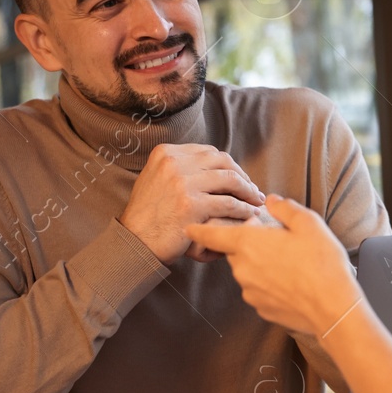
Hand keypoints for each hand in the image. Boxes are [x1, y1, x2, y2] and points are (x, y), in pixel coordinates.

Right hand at [118, 144, 265, 263]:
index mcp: (166, 153)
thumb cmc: (147, 215)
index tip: (238, 177)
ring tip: (256, 202)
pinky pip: (229, 203)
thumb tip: (212, 165)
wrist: (134, 240)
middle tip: (253, 190)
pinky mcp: (192, 205)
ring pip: (230, 180)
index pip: (208, 152)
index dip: (228, 165)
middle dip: (242, 175)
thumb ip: (179, 168)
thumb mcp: (155, 179)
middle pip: (222, 161)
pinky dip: (244, 209)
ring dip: (248, 191)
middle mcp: (174, 163)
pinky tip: (251, 215)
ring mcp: (183, 183)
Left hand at [187, 195, 361, 336]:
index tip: (189, 226)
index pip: (214, 234)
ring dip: (262, 265)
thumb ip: (285, 209)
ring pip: (248, 272)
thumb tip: (273, 202)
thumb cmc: (322, 264)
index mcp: (249, 243)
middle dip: (250, 245)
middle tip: (278, 241)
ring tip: (292, 264)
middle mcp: (243, 269)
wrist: (333, 308)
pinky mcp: (261, 308)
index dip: (199, 229)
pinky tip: (293, 282)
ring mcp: (250, 291)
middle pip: (236, 251)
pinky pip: (260, 290)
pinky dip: (271, 284)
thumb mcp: (308, 224)